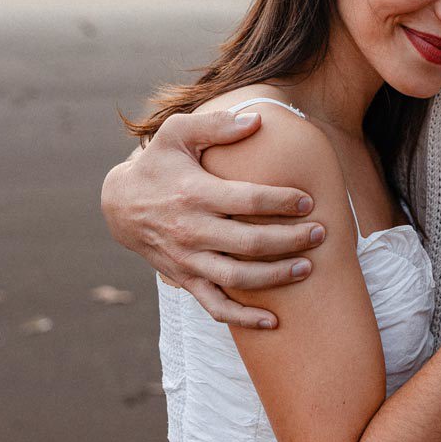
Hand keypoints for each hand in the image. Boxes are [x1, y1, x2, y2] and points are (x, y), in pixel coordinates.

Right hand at [102, 109, 325, 328]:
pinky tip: (273, 321)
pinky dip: (243, 318)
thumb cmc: (158, 164)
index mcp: (195, 194)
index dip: (283, 201)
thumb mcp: (177, 133)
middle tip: (320, 233)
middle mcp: (191, 230)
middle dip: (291, 240)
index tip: (309, 201)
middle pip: (250, 243)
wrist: (120, 205)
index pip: (248, 200)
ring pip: (238, 278)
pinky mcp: (185, 279)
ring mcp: (188, 260)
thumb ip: (216, 125)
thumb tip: (256, 120)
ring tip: (309, 268)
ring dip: (276, 276)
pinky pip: (215, 306)